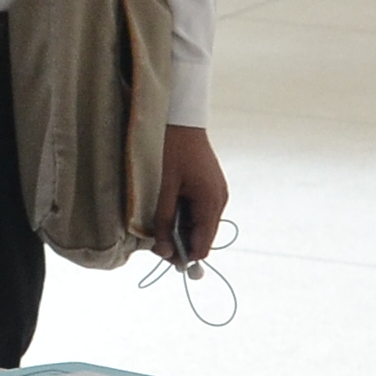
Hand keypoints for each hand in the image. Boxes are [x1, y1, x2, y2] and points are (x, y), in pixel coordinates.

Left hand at [151, 125, 229, 264]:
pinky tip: (170, 209)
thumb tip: (163, 252)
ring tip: (160, 222)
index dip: (184, 255)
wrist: (182, 120)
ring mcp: (217, 193)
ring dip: (181, 229)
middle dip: (180, 243)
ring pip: (200, 225)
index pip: (202, 245)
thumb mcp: (164, 188)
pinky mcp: (211, 187)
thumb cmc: (172, 150)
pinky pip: (200, 212)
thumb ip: (164, 221)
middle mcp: (219, 201)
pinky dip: (185, 216)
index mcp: (211, 202)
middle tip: (156, 241)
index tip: (162, 255)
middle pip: (202, 238)